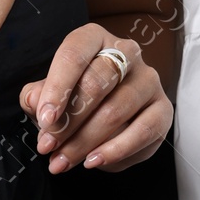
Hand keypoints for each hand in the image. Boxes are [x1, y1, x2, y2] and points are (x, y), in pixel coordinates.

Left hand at [20, 22, 172, 172]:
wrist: (107, 112)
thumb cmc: (74, 96)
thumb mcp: (49, 93)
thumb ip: (37, 95)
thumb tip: (36, 100)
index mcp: (95, 38)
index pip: (75, 54)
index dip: (58, 87)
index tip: (45, 118)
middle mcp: (128, 52)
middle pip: (97, 83)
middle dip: (68, 121)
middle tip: (48, 146)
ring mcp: (149, 80)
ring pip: (116, 111)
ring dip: (85, 142)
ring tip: (62, 161)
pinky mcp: (163, 109)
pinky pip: (143, 131)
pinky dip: (116, 151)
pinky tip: (93, 161)